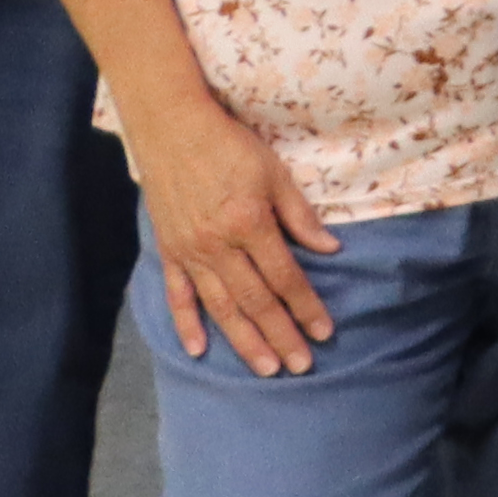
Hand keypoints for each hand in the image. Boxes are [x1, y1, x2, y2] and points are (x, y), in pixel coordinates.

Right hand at [128, 87, 336, 374]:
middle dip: (280, 336)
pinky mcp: (168, 252)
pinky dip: (186, 324)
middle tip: (299, 367)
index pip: (285, 278)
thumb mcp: (275, 173)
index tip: (324, 332)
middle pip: (254, 301)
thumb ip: (300, 215)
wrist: (171, 128)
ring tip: (264, 368)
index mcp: (249, 225)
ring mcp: (189, 252)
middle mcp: (217, 246)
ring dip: (243, 340)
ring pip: (219, 307)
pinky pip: (177, 296)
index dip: (306, 307)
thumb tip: (330, 249)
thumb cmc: (230, 146)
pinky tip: (199, 350)